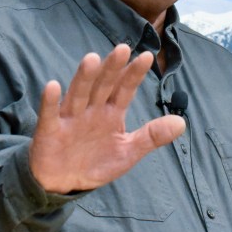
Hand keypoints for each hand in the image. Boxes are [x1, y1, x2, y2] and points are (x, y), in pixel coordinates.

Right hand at [28, 43, 185, 193]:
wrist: (63, 183)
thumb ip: (152, 136)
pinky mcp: (50, 130)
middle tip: (122, 48)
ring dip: (84, 78)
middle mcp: (91, 109)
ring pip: (78, 94)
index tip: (147, 56)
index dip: (134, 74)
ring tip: (92, 59)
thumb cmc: (95, 162)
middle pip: (103, 85)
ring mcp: (70, 118)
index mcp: (111, 112)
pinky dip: (50, 101)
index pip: (125, 89)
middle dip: (112, 68)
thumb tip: (182, 122)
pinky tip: (52, 86)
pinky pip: (50, 114)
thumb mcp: (128, 152)